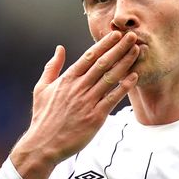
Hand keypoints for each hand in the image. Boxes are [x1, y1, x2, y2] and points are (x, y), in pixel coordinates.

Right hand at [10, 31, 139, 178]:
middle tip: (132, 36)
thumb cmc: (43, 117)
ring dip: (125, 63)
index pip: (89, 57)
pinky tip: (134, 77)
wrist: (43, 144)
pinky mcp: (95, 117)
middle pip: (103, 63)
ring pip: (110, 78)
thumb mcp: (41, 88)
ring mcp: (87, 102)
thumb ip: (52, 67)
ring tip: (137, 51)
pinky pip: (113, 98)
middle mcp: (78, 88)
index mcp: (67, 79)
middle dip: (119, 48)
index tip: (116, 34)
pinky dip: (124, 87)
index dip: (104, 44)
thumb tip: (59, 48)